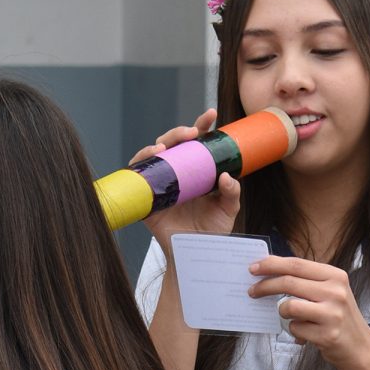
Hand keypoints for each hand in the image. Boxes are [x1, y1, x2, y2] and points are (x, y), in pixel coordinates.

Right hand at [129, 108, 239, 250]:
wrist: (195, 255)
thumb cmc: (211, 232)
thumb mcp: (228, 210)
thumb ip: (231, 193)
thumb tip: (226, 176)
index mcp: (196, 171)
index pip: (197, 143)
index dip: (202, 125)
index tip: (212, 115)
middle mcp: (177, 173)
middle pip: (173, 143)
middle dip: (179, 132)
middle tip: (191, 132)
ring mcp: (160, 183)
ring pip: (153, 154)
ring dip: (157, 144)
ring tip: (166, 146)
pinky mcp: (146, 196)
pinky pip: (138, 175)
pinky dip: (142, 162)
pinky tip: (153, 157)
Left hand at [249, 256, 369, 369]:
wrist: (359, 347)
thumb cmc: (337, 316)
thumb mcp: (330, 291)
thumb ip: (306, 281)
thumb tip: (270, 271)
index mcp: (335, 276)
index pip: (297, 264)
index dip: (272, 264)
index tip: (253, 268)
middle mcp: (336, 292)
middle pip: (289, 282)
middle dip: (265, 286)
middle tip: (252, 291)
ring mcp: (332, 314)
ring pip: (289, 306)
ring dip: (282, 312)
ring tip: (291, 317)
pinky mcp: (327, 335)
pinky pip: (294, 328)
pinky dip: (294, 331)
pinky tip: (306, 333)